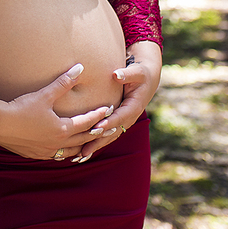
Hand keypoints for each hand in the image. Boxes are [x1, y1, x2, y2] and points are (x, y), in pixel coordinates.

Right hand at [0, 64, 115, 160]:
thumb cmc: (21, 109)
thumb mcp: (44, 94)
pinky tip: (62, 150)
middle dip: (97, 133)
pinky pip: (56, 156)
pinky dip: (64, 153)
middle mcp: (59, 143)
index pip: (87, 122)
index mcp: (63, 129)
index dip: (98, 115)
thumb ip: (63, 82)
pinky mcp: (36, 154)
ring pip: (71, 152)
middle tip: (109, 129)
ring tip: (88, 143)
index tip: (108, 110)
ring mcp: (47, 151)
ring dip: (81, 146)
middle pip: (83, 139)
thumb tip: (79, 68)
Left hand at [75, 42, 162, 162]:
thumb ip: (127, 74)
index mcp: (134, 107)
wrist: (147, 79)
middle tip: (83, 150)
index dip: (109, 123)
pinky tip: (83, 152)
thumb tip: (116, 74)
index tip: (96, 127)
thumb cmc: (141, 73)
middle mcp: (129, 118)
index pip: (120, 117)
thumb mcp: (137, 72)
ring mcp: (124, 122)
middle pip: (112, 132)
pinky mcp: (118, 122)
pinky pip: (107, 135)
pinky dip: (96, 143)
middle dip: (98, 141)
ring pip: (109, 137)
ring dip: (95, 146)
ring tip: (80, 156)